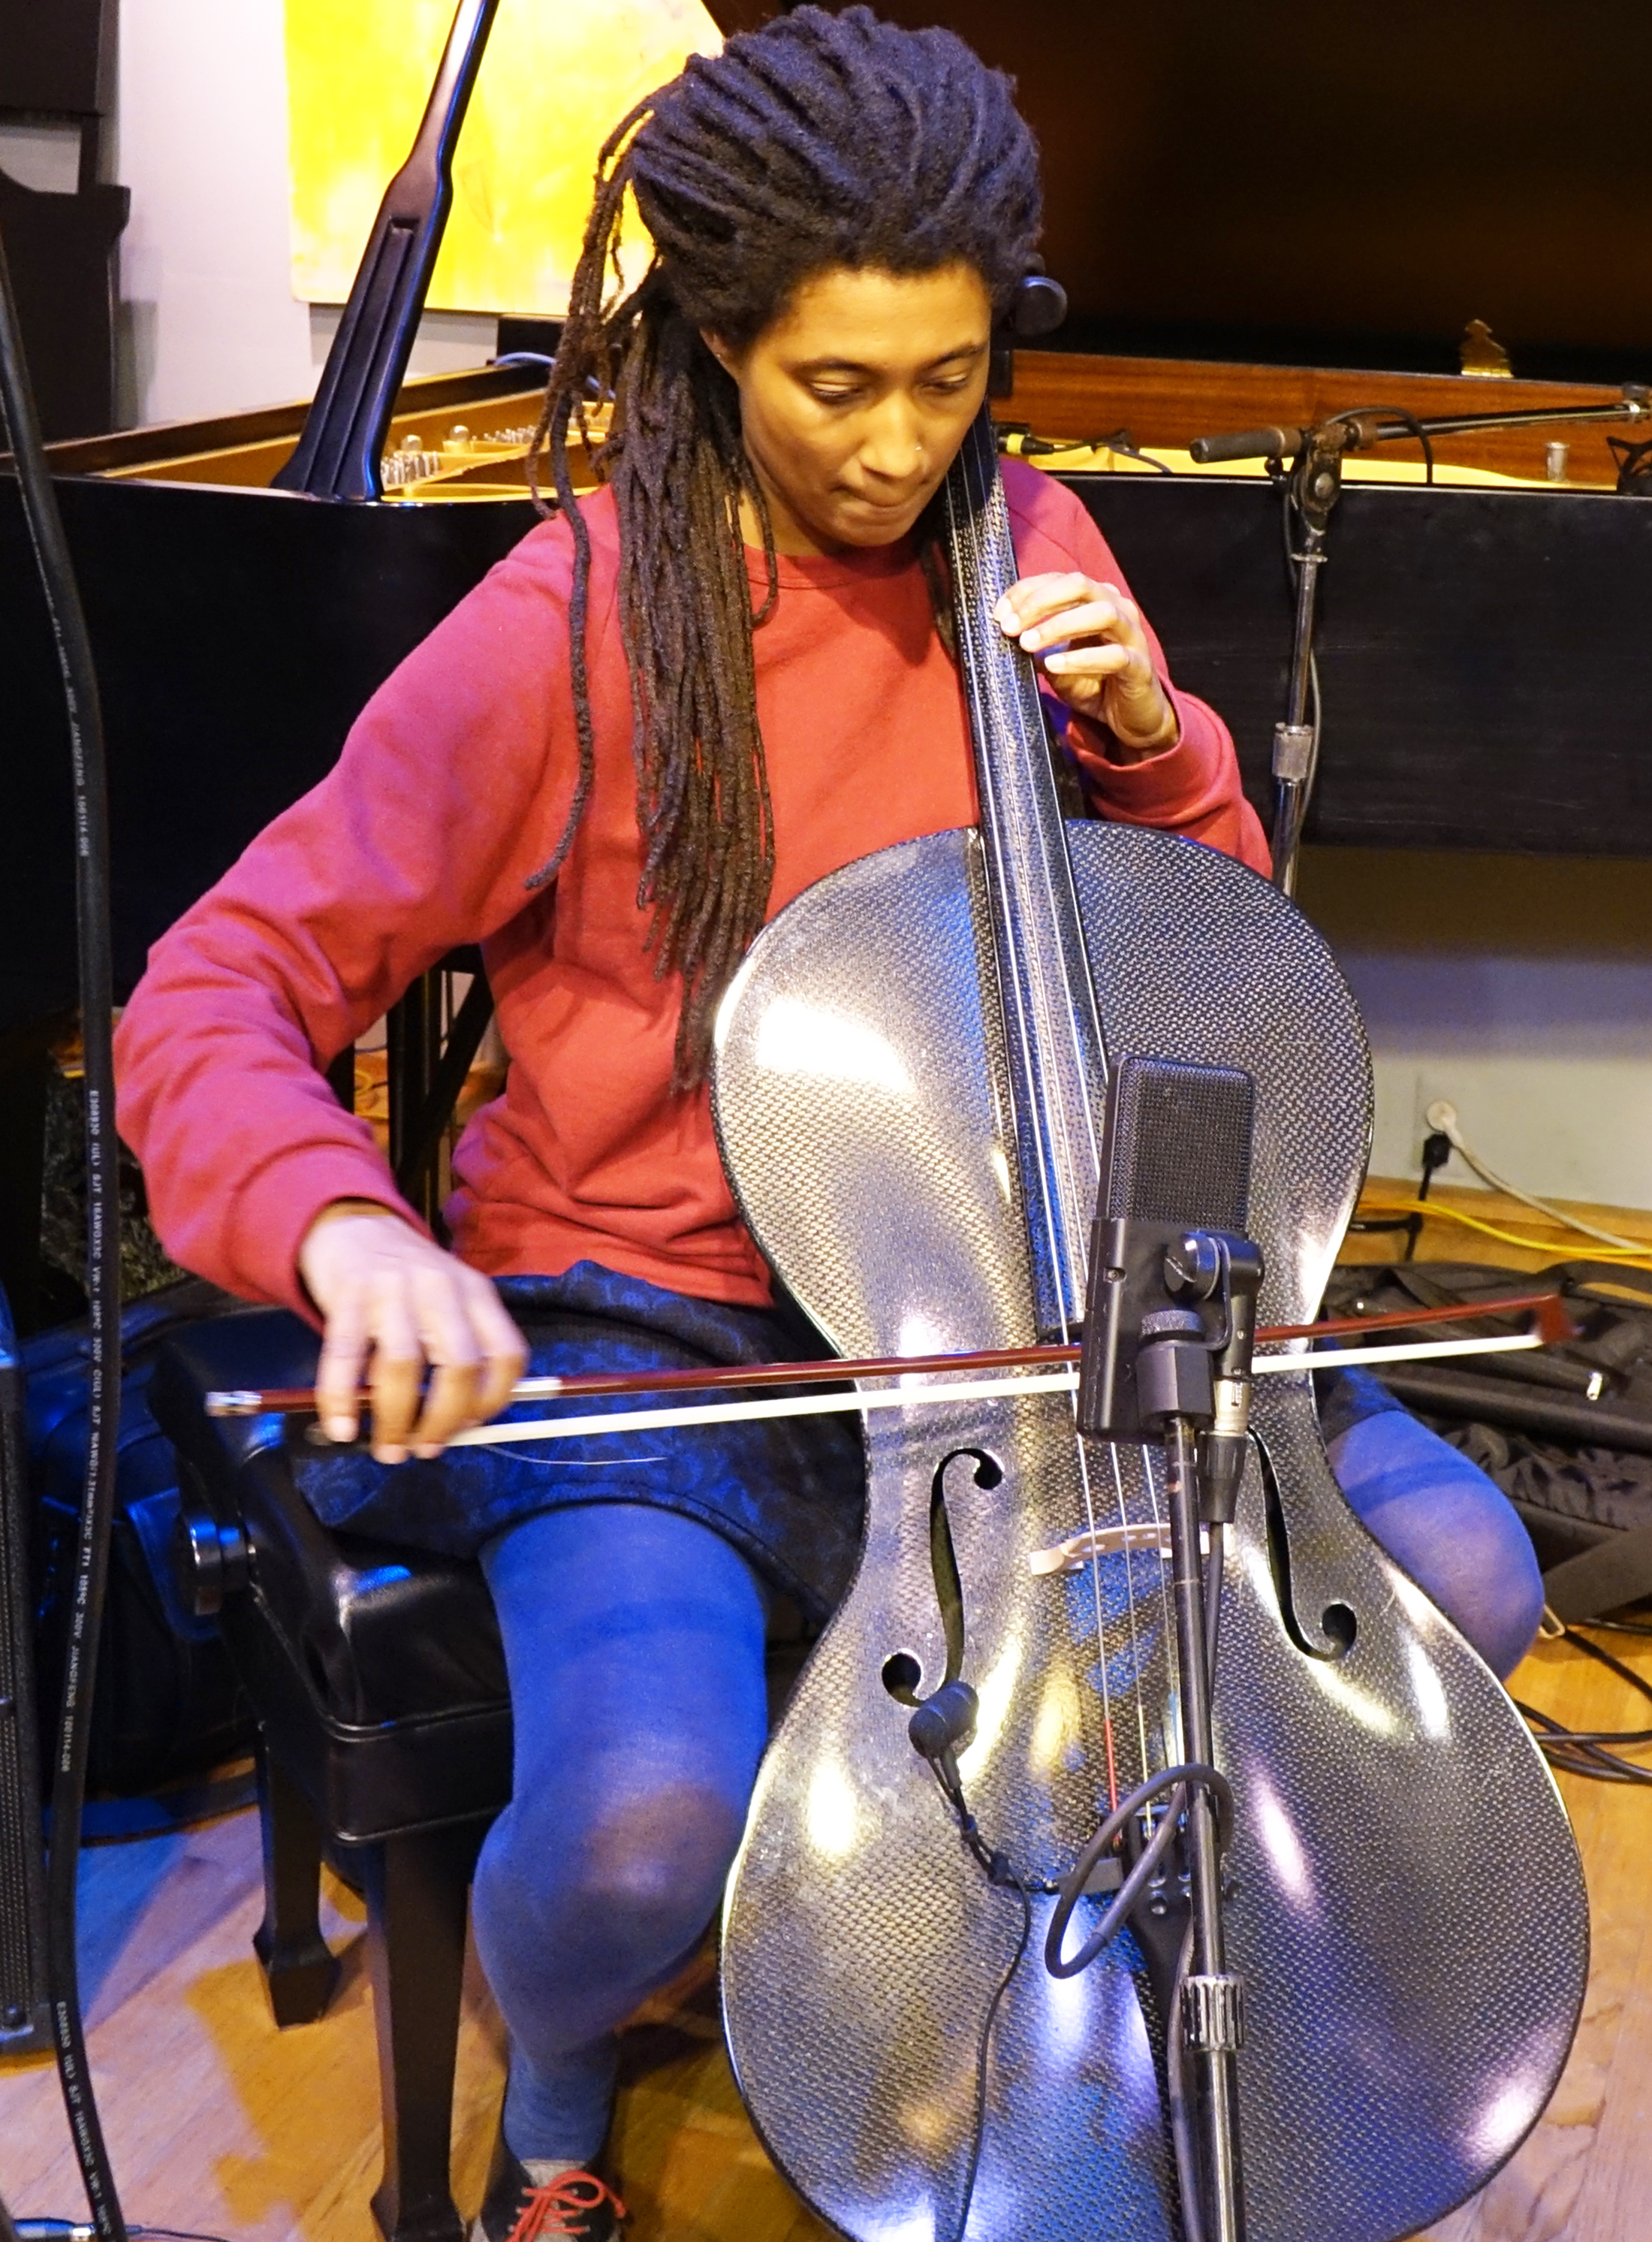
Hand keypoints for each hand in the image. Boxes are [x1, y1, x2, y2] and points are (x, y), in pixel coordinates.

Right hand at [297, 1201, 527, 1462]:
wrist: (352, 1225)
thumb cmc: (407, 1281)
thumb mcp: (449, 1301)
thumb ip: (459, 1352)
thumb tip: (456, 1429)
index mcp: (477, 1293)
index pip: (507, 1353)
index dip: (495, 1400)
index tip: (472, 1427)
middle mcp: (442, 1287)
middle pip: (460, 1364)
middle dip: (444, 1419)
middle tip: (427, 1449)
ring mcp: (393, 1288)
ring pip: (403, 1363)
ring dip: (396, 1419)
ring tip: (388, 1450)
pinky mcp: (348, 1294)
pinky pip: (346, 1355)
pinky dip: (342, 1399)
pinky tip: (342, 1429)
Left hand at [994, 572, 1178, 759]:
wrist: (1129, 717)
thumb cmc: (1094, 682)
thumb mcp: (1056, 660)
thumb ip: (1036, 644)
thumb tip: (1004, 633)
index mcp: (1095, 599)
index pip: (1058, 580)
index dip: (1026, 591)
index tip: (999, 613)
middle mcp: (1117, 608)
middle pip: (1079, 585)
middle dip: (1040, 602)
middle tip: (1010, 627)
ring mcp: (1132, 635)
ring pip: (1101, 613)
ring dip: (1060, 625)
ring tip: (1028, 644)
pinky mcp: (1139, 666)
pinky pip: (1113, 655)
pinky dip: (1081, 658)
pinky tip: (1054, 665)